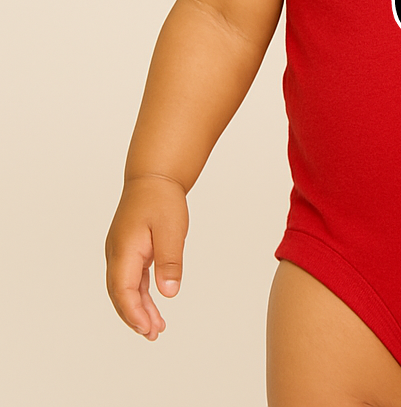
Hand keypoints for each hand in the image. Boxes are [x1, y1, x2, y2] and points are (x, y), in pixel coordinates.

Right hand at [105, 175, 188, 339]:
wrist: (154, 177)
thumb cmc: (162, 199)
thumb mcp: (171, 229)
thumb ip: (169, 261)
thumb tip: (169, 293)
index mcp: (124, 249)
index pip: (122, 289)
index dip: (133, 312)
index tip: (147, 328)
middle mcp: (116, 254)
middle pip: (120, 294)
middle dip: (134, 317)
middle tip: (153, 335)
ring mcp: (120, 252)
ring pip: (125, 288)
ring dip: (138, 309)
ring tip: (155, 328)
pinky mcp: (129, 251)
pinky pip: (131, 279)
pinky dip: (140, 294)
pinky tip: (152, 306)